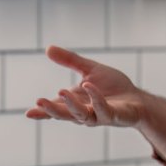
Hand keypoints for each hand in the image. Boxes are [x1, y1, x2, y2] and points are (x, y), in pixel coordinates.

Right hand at [25, 45, 145, 126]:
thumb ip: (70, 61)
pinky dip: (95, 98)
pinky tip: (88, 85)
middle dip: (51, 110)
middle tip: (39, 101)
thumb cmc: (112, 88)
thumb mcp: (89, 70)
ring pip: (81, 115)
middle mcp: (84, 113)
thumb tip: (48, 48)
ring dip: (70, 105)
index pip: (56, 108)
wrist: (137, 99)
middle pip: (64, 115)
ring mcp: (98, 116)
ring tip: (61, 91)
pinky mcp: (113, 116)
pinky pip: (102, 109)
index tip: (28, 113)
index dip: (42, 112)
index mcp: (75, 103)